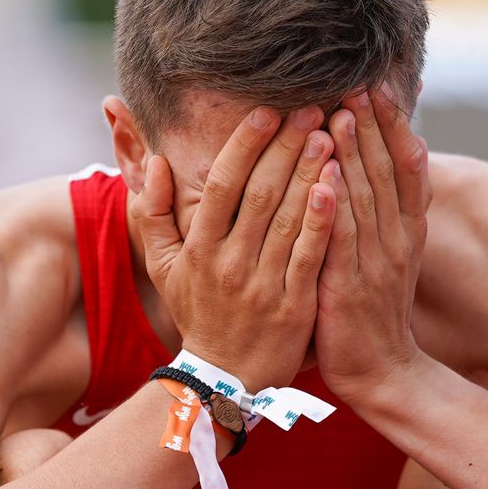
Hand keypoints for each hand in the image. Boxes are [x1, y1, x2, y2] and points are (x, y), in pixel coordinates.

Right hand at [136, 107, 336, 396]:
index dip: (246, 144)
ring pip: (289, 219)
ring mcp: (264, 285)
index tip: (267, 110)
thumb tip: (154, 162)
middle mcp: (230, 263)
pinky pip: (311, 255)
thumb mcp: (162, 267)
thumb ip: (151, 213)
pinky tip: (336, 186)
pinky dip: (322, 220)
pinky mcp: (295, 306)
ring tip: (332, 134)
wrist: (224, 380)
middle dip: (287, 146)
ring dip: (310, 172)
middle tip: (312, 107)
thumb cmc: (197, 314)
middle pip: (261, 193)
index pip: (223, 184)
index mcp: (200, 248)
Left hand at [315, 83, 430, 409]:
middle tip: (357, 83)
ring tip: (342, 115)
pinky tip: (322, 181)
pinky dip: (333, 210)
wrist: (383, 372)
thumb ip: (391, 209)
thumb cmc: (376, 311)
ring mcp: (374, 265)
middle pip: (386, 174)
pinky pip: (340, 243)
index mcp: (407, 231)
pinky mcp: (347, 289)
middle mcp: (396, 241)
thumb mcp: (393, 255)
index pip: (405, 167)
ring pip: (364, 201)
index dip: (393, 126)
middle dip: (372, 127)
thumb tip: (398, 155)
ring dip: (354, 157)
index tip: (379, 87)